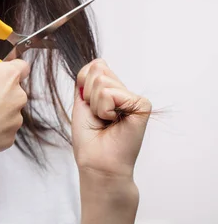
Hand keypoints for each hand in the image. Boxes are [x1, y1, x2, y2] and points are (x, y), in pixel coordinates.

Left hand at [72, 58, 151, 178]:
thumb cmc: (89, 139)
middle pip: (97, 70)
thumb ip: (87, 80)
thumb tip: (97, 61)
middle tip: (98, 117)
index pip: (94, 66)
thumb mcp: (81, 102)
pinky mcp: (142, 105)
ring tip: (105, 121)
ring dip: (95, 105)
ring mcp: (134, 98)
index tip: (89, 107)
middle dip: (89, 95)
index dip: (84, 85)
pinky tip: (113, 122)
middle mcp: (124, 92)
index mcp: (111, 91)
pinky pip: (110, 93)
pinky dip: (104, 109)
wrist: (97, 162)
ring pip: (102, 81)